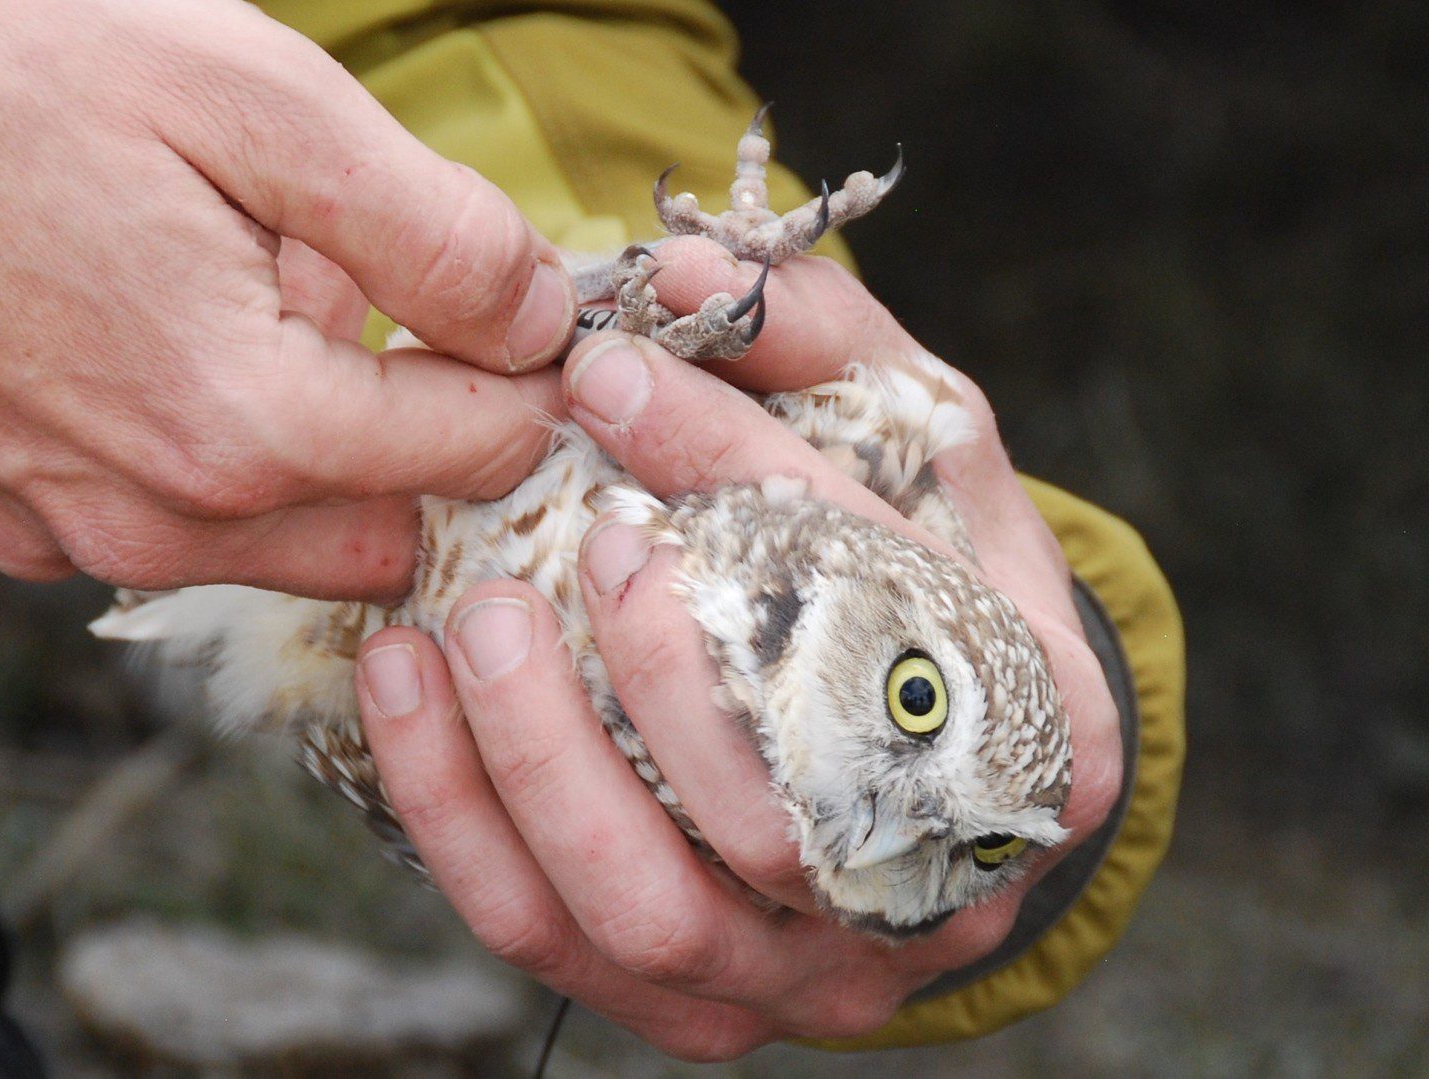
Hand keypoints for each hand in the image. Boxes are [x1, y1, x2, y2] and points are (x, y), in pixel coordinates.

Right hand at [0, 0, 573, 599]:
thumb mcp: (252, 98)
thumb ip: (431, 230)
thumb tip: (542, 319)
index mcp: (248, 425)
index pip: (485, 451)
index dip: (528, 370)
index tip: (511, 297)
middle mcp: (169, 521)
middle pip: (399, 522)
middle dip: (428, 424)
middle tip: (375, 287)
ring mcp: (80, 534)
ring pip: (289, 539)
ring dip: (322, 444)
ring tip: (255, 290)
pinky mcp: (15, 520)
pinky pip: (176, 525)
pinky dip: (215, 456)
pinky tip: (158, 331)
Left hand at [352, 238, 1120, 1056]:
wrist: (909, 760)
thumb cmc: (911, 576)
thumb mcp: (913, 448)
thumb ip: (829, 355)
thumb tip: (687, 265)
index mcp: (1036, 735)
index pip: (890, 615)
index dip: (747, 482)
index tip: (614, 373)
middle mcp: (929, 884)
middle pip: (777, 812)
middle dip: (655, 669)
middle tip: (569, 534)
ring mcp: (801, 968)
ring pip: (646, 906)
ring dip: (533, 759)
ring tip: (459, 619)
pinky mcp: (684, 1004)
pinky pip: (542, 935)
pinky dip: (454, 815)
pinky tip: (401, 684)